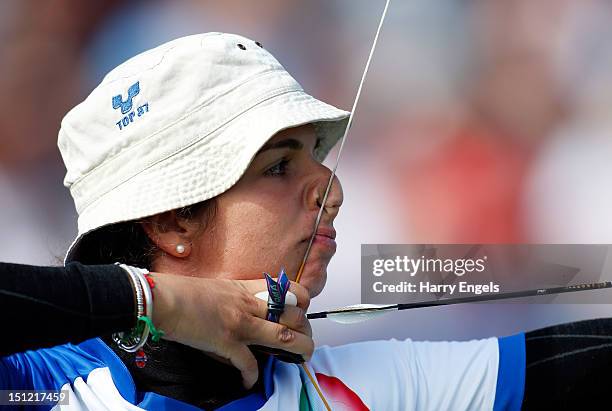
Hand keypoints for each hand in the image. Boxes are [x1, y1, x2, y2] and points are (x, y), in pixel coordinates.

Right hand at [149, 273, 312, 387]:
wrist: (161, 299)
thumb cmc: (183, 293)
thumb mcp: (219, 289)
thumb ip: (237, 299)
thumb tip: (248, 316)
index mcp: (246, 289)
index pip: (289, 289)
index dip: (302, 302)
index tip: (301, 313)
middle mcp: (248, 305)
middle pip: (293, 315)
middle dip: (306, 330)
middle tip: (304, 341)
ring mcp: (239, 323)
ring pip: (284, 336)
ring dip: (298, 350)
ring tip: (300, 359)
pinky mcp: (226, 343)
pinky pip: (249, 363)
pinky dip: (252, 376)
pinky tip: (249, 382)